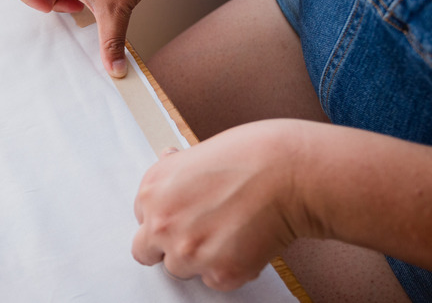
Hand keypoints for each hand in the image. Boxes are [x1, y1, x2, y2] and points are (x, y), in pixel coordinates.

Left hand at [132, 120, 305, 290]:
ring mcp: (188, 252)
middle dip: (169, 245)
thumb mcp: (197, 152)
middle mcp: (162, 223)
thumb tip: (170, 161)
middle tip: (199, 232)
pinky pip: (214, 281)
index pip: (142, 219)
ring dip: (200, 258)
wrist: (289, 171)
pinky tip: (245, 240)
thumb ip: (175, 169)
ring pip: (180, 269)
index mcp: (152, 190)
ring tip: (228, 231)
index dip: (166, 217)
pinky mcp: (219, 272)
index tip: (182, 215)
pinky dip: (229, 267)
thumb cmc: (250, 155)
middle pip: (148, 252)